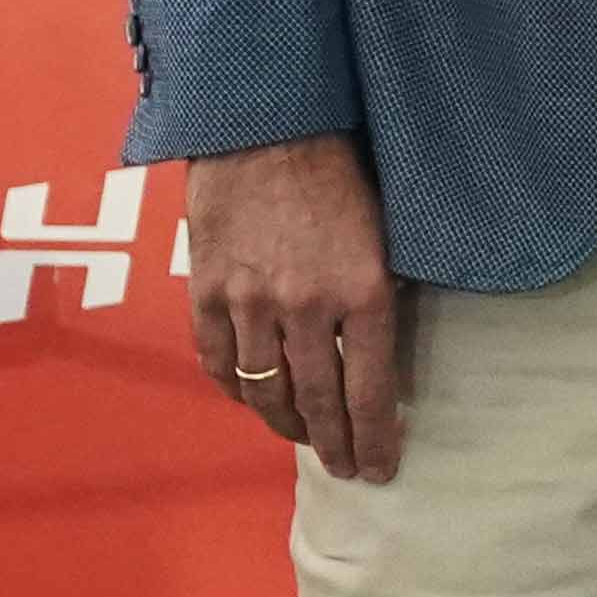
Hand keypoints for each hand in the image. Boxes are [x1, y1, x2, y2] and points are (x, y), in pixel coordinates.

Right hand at [187, 133, 406, 481]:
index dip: (375, 436)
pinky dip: (237, 390)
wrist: (268, 126)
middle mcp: (307, 308)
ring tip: (306, 440)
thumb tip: (383, 342)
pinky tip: (253, 401)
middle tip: (349, 470)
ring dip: (287, 423)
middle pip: (319, 399)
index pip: (370, 389)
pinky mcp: (209, 292)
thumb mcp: (388, 229)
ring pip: (266, 388)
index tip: (382, 467)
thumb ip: (382, 289)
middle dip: (335, 443)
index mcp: (363, 292)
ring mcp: (251, 304)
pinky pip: (219, 361)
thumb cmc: (343, 168)